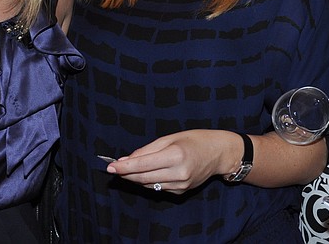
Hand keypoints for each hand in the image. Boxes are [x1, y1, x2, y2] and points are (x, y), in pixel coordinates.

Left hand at [105, 130, 235, 194]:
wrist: (218, 153)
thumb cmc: (195, 140)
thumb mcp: (170, 138)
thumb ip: (147, 149)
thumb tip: (127, 159)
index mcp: (175, 155)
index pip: (143, 164)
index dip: (124, 167)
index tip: (110, 167)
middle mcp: (178, 172)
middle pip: (143, 178)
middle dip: (127, 174)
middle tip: (114, 169)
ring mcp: (181, 184)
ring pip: (150, 185)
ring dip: (136, 178)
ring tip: (128, 170)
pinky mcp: (182, 191)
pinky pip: (159, 188)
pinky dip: (150, 182)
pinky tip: (148, 174)